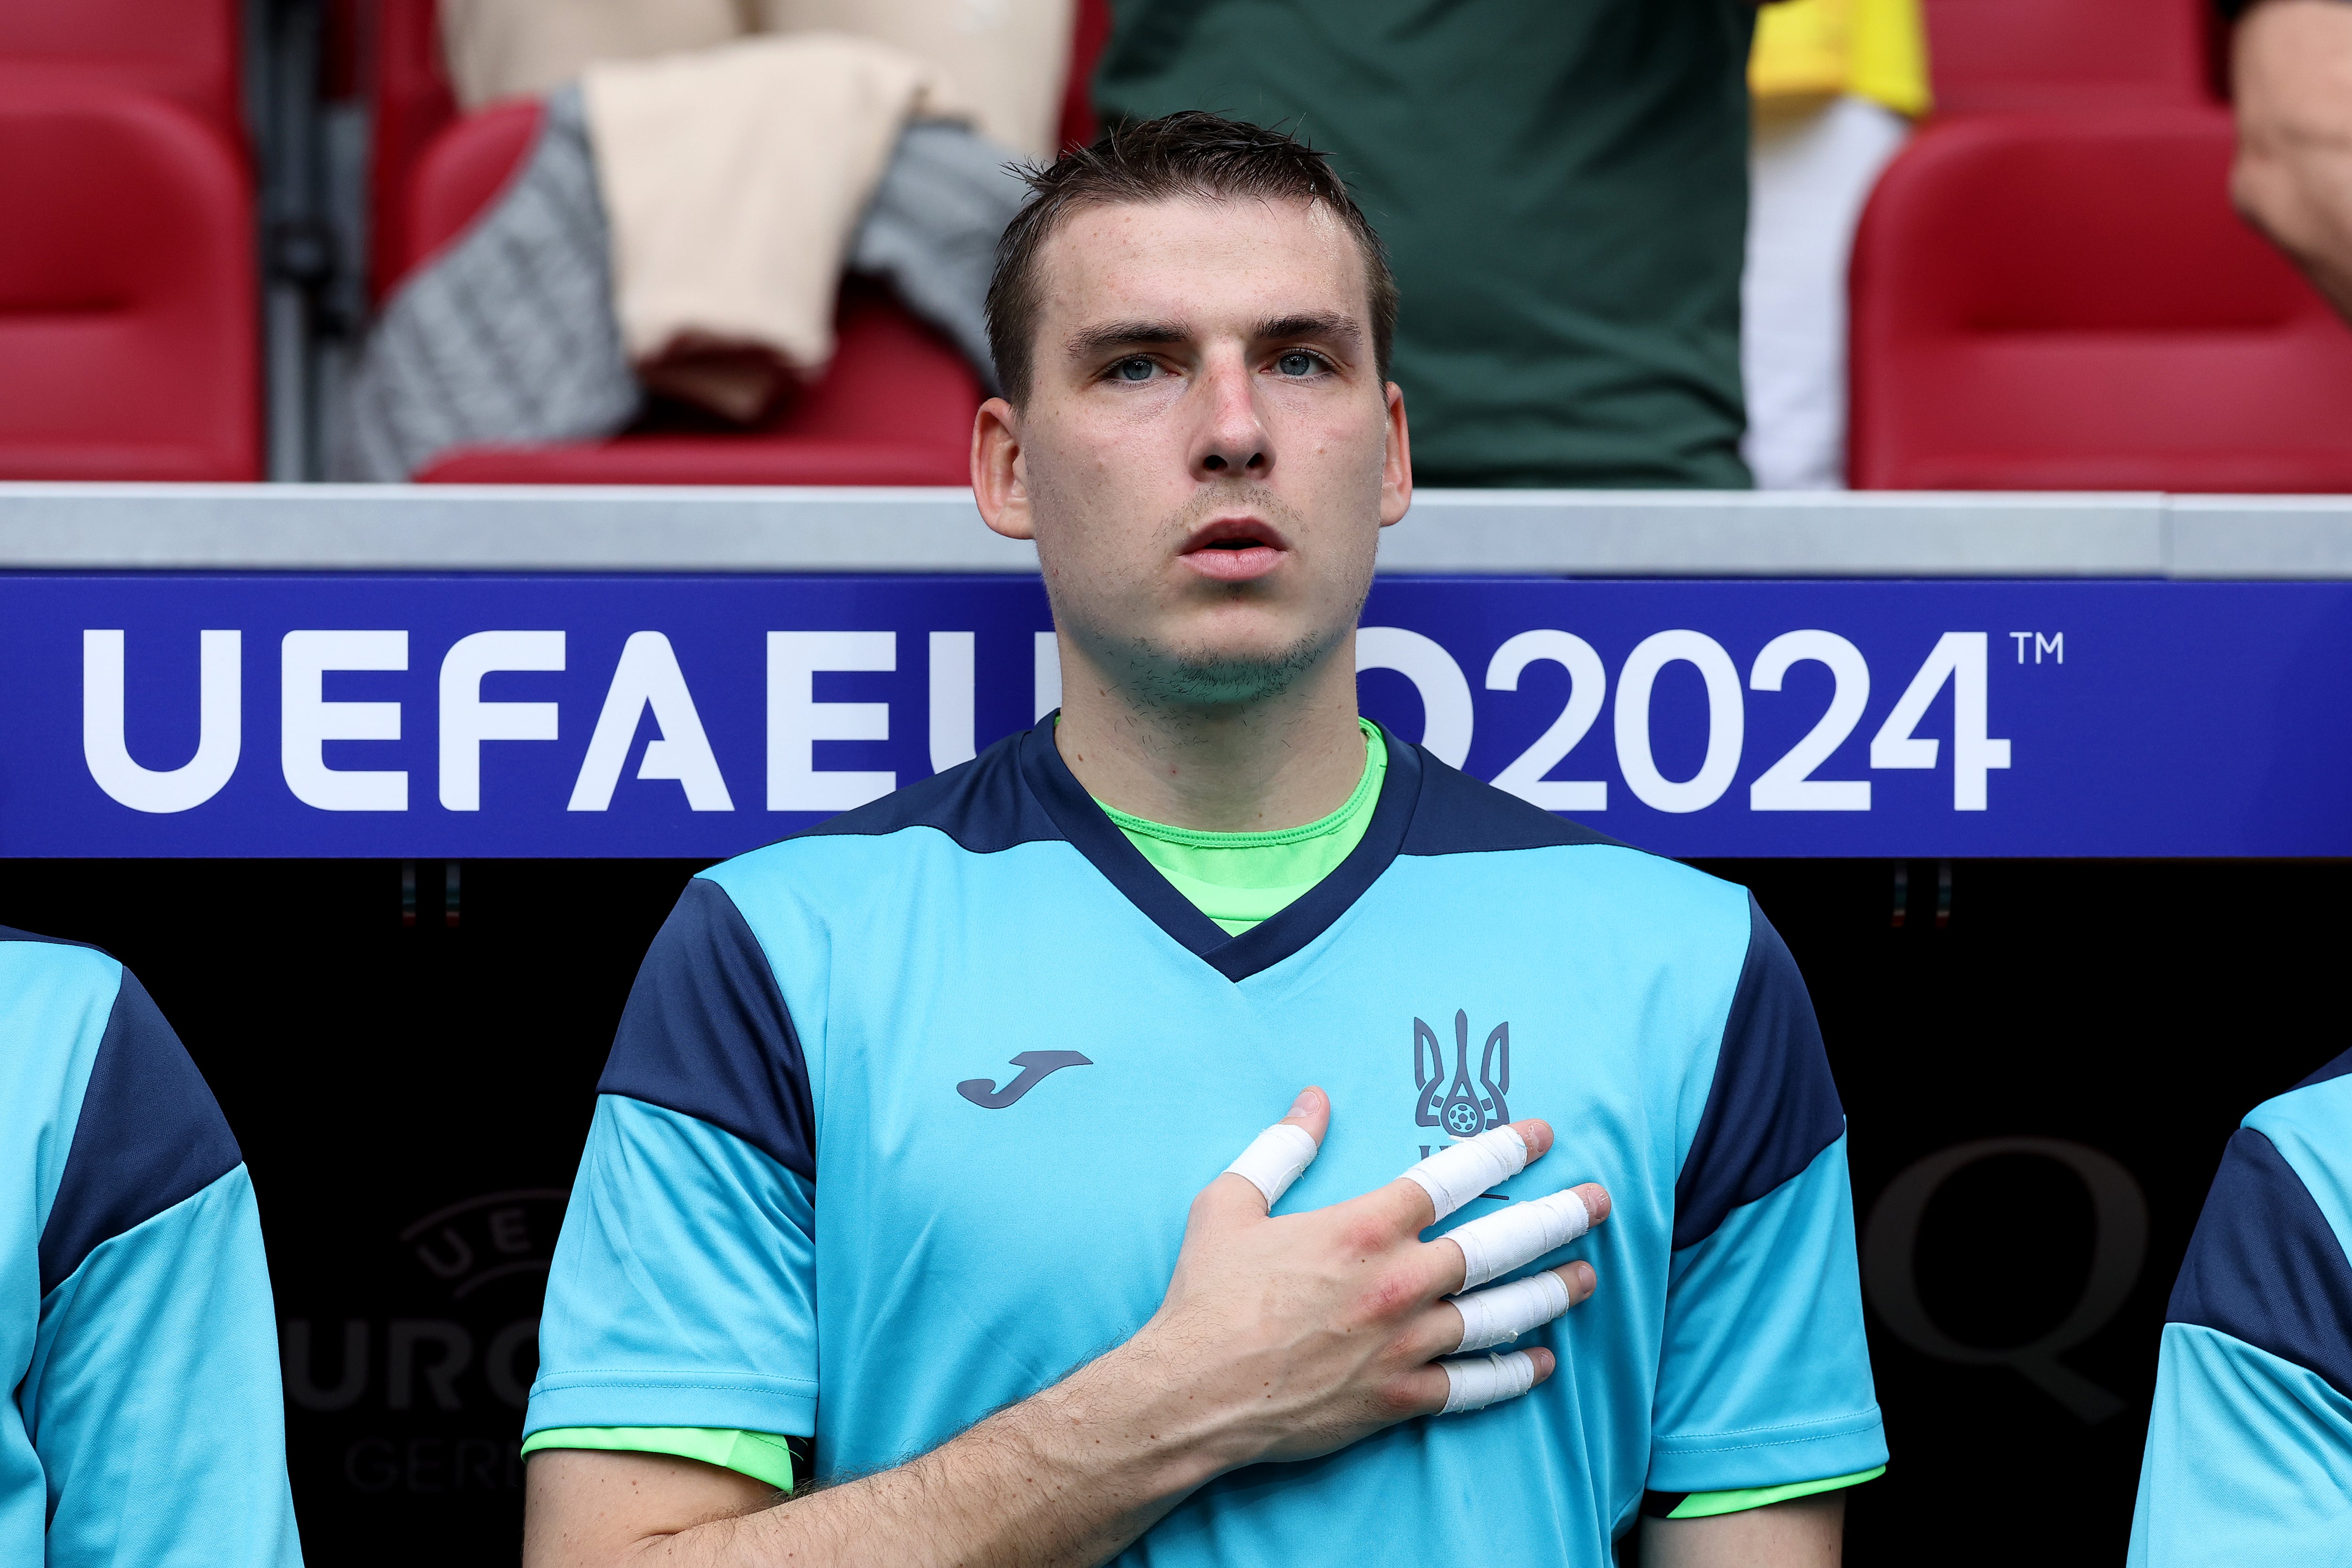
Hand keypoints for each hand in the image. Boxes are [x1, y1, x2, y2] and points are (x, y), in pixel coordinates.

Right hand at [1105, 1087, 1611, 1474]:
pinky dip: (1513, 1373)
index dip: (1505, 1150)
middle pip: (1499, 1244)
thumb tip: (1313, 1099)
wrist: (1192, 1393)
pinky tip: (1541, 1363)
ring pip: (1500, 1314)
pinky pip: (1474, 1385)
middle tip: (1599, 1202)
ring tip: (1586, 1276)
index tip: (1544, 1135)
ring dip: (1551, 1292)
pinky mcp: (1398, 1399)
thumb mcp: (1229, 1203)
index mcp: (1363, 1227)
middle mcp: (1398, 1282)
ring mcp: (1405, 1344)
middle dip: (1557, 1217)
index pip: (1453, 1176)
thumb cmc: (1207, 1297)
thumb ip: (1280, 1149)